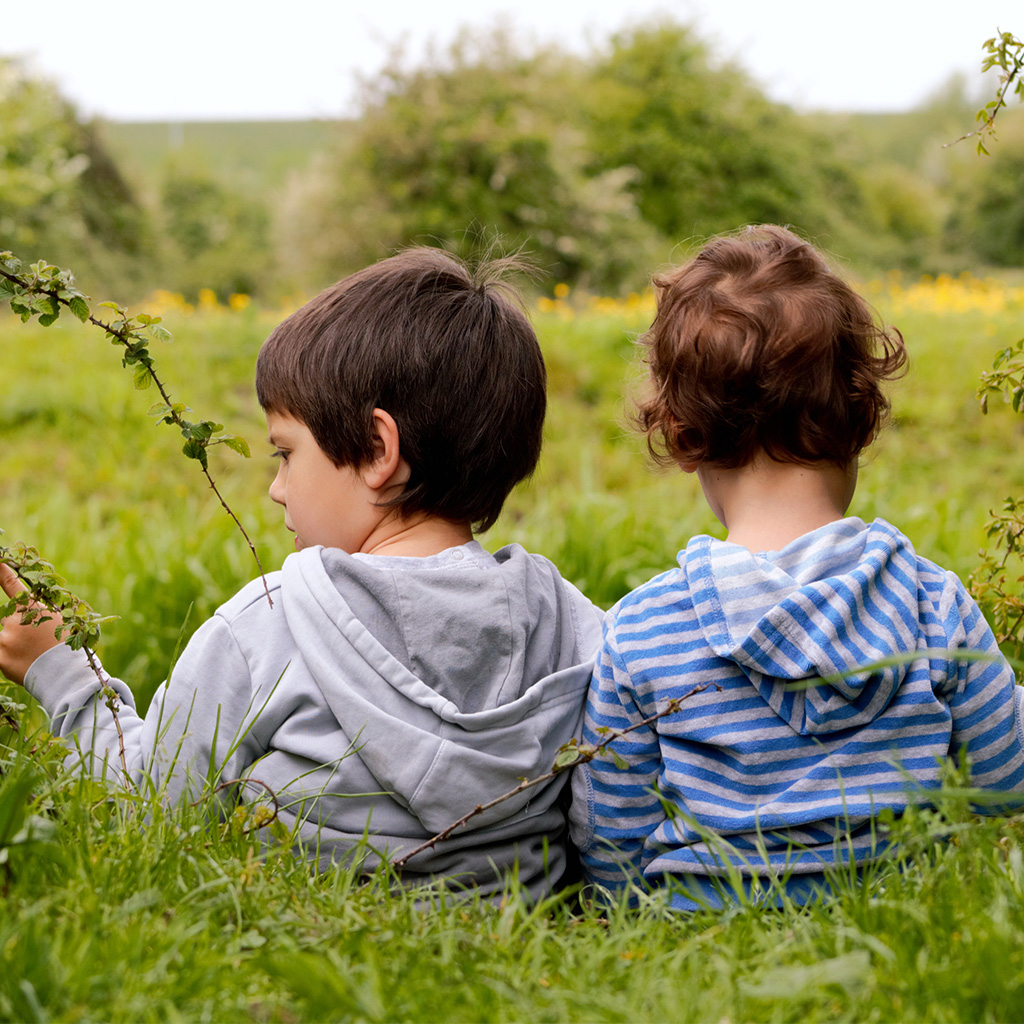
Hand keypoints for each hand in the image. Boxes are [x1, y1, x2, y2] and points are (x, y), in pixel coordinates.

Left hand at [0, 562, 64, 685]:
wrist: (66, 674)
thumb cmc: (70, 649)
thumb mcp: (64, 623)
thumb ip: (43, 615)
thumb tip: (28, 613)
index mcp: (34, 608)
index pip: (12, 584)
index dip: (1, 571)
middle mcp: (16, 620)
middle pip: (7, 618)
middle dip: (18, 628)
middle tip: (36, 643)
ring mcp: (5, 639)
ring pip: (3, 637)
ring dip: (14, 645)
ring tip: (33, 657)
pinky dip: (8, 657)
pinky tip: (21, 663)